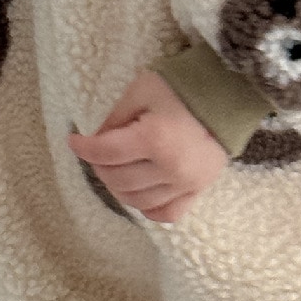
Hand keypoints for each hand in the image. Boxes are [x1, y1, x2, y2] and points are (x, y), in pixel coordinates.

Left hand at [66, 70, 227, 224]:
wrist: (227, 95)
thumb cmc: (181, 87)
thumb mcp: (141, 90)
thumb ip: (116, 118)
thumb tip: (96, 139)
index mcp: (154, 140)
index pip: (106, 154)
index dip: (84, 148)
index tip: (74, 141)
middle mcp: (170, 168)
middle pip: (119, 180)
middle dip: (100, 166)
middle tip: (96, 153)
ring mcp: (186, 184)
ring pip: (138, 201)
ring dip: (118, 189)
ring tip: (113, 171)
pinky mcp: (198, 190)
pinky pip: (167, 213)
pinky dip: (147, 209)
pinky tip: (138, 194)